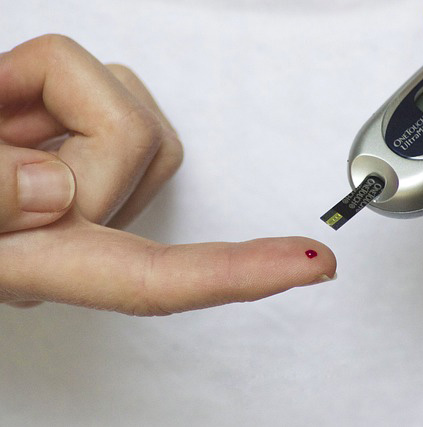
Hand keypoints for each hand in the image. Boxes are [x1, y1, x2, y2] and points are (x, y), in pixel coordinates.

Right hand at [0, 35, 335, 313]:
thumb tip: (55, 184)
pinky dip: (49, 78)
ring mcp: (81, 189)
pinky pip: (101, 84)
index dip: (237, 276)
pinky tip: (7, 106)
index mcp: (40, 264)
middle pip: (141, 147)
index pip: (159, 279)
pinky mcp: (78, 145)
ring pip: (133, 113)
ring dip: (57, 93)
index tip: (313, 265)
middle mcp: (75, 232)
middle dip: (67, 109)